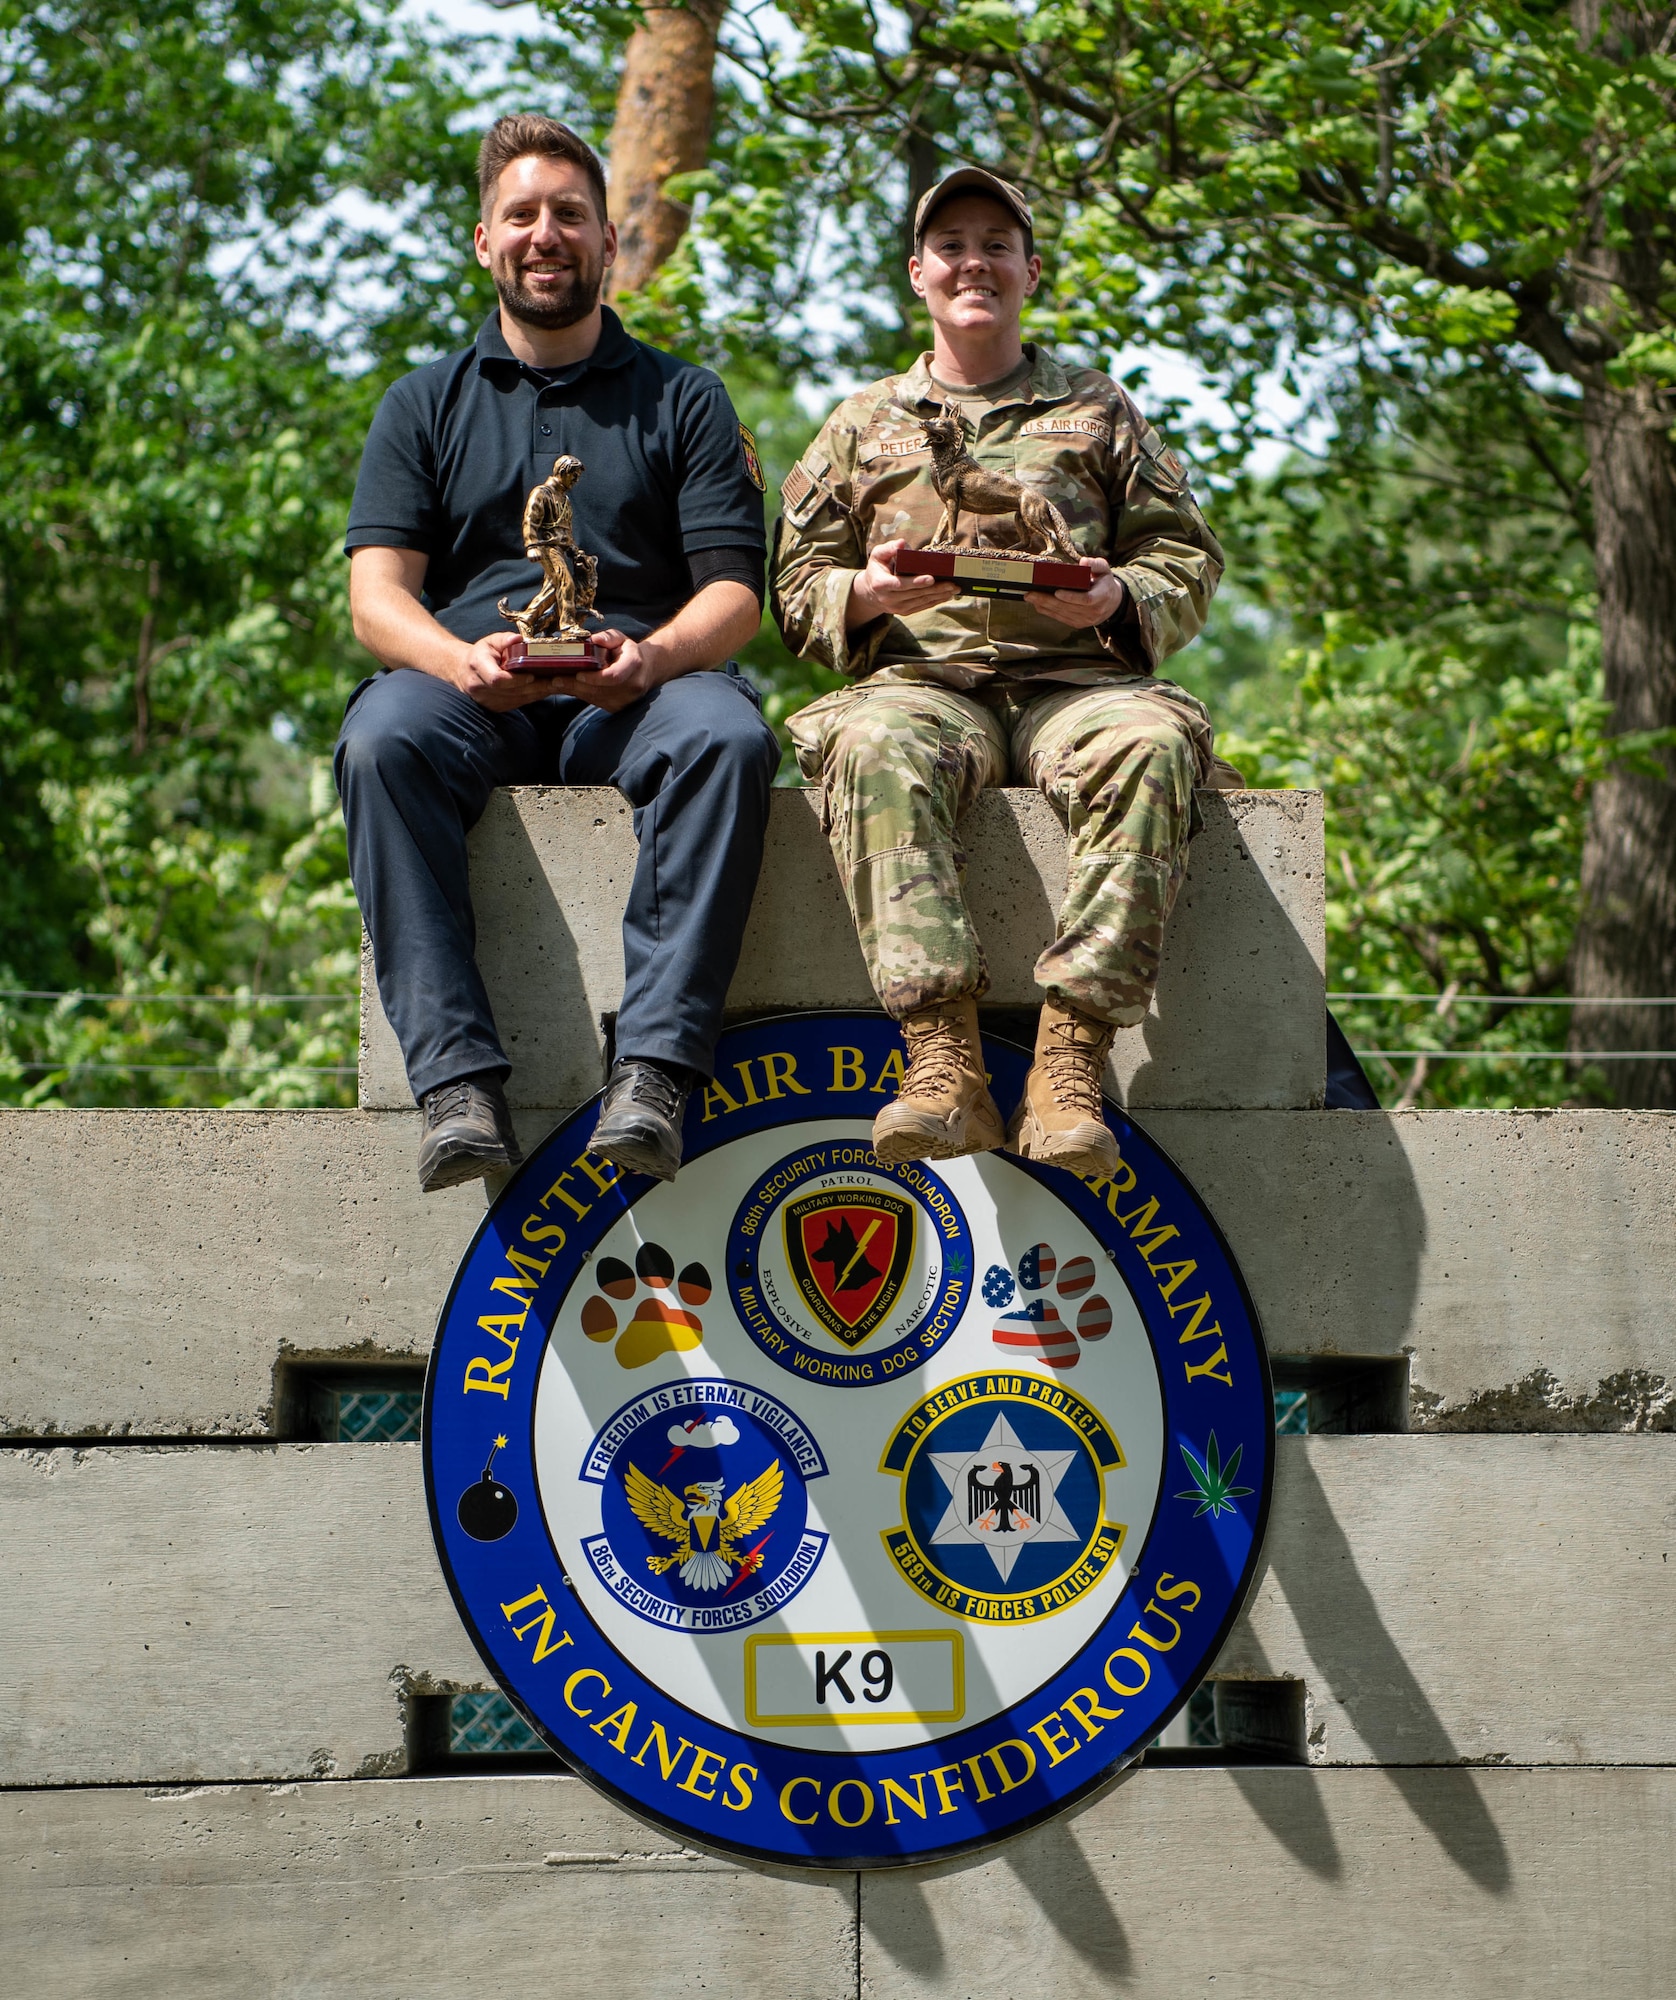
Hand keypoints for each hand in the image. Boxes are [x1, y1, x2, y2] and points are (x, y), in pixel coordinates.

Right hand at [450, 630, 554, 710]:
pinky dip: (533, 696)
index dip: (517, 680)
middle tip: (556, 680)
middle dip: (536, 686)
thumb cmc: (481, 654)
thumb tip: (518, 639)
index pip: (497, 679)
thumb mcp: (490, 641)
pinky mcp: (496, 708)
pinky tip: (545, 689)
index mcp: (477, 666)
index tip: (532, 674)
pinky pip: (518, 703)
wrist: (463, 671)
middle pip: (512, 691)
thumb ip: (504, 639)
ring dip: (538, 693)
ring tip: (555, 684)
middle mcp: (479, 687)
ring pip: (518, 699)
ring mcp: (487, 700)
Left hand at [546, 628, 673, 713]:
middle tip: (554, 680)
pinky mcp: (616, 708)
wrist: (645, 670)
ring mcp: (625, 700)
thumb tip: (593, 640)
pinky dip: (579, 694)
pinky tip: (566, 688)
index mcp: (634, 664)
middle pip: (599, 689)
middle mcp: (632, 686)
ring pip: (594, 697)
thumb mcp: (620, 638)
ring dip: (573, 691)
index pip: (613, 676)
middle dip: (574, 685)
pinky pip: (594, 701)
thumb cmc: (627, 652)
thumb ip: (607, 637)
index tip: (578, 674)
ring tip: (554, 684)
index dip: (595, 678)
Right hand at [846, 537, 959, 629]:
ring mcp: (896, 608)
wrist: (870, 592)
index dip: (916, 582)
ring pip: (921, 601)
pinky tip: (946, 595)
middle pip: (915, 594)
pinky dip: (935, 601)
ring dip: (939, 596)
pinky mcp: (903, 612)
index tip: (931, 578)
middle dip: (935, 589)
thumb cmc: (877, 569)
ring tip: (954, 589)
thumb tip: (903, 543)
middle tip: (952, 583)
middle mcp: (888, 599)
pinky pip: (921, 607)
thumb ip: (889, 548)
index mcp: (881, 584)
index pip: (901, 584)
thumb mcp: (878, 555)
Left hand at [1024, 556, 1123, 628]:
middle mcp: (1093, 611)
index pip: (1086, 600)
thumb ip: (1095, 564)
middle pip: (1068, 607)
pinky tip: (1037, 604)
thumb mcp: (1104, 569)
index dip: (1071, 597)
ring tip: (1030, 597)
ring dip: (1044, 606)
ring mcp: (1085, 620)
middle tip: (1031, 593)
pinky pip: (1060, 618)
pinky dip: (1048, 611)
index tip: (1057, 592)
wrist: (1112, 603)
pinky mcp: (1078, 624)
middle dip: (1048, 600)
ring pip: (1062, 614)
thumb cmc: (1104, 582)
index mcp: (1102, 597)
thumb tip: (1083, 562)